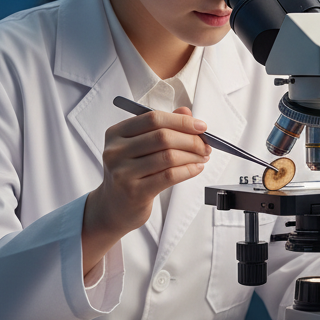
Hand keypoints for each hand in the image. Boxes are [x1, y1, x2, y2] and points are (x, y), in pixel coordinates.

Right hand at [81, 107, 210, 274]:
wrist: (113, 207)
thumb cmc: (130, 173)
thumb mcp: (140, 147)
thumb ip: (162, 127)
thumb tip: (186, 113)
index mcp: (117, 133)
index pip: (153, 118)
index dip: (181, 121)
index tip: (201, 126)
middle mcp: (116, 151)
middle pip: (163, 137)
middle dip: (191, 140)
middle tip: (205, 145)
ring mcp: (123, 172)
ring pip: (168, 157)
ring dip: (192, 156)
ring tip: (202, 157)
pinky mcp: (134, 192)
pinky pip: (169, 176)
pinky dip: (188, 170)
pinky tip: (196, 168)